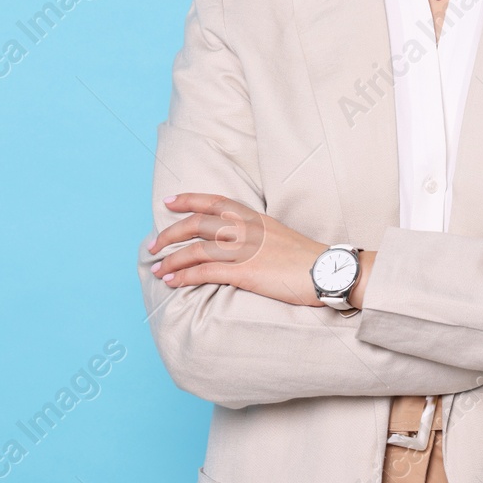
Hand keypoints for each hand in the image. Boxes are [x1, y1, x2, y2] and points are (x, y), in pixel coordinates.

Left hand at [148, 193, 328, 306]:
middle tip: (153, 245)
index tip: (170, 202)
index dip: (189, 200)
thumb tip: (236, 242)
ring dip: (172, 260)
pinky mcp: (245, 271)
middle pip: (198, 224)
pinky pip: (206, 271)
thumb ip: (256, 234)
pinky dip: (185, 276)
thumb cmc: (307, 259)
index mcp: (254, 218)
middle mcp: (246, 229)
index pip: (215, 201)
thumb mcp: (279, 235)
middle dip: (170, 233)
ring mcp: (245, 250)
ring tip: (158, 270)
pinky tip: (174, 282)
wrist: (329, 271)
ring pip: (196, 249)